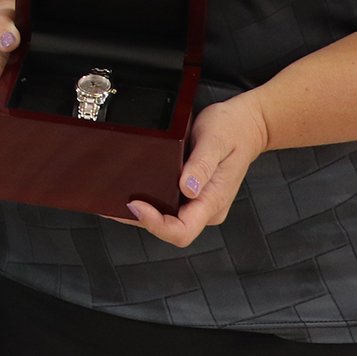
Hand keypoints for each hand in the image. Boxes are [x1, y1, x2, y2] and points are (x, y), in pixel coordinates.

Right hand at [0, 0, 18, 147]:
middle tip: (4, 160)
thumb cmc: (2, 14)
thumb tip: (10, 40)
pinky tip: (30, 135)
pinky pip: (15, 104)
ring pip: (4, 111)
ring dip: (7, 130)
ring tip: (16, 157)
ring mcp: (4, 85)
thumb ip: (4, 25)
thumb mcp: (2, 14)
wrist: (1, 13)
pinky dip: (20, 120)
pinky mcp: (14, 85)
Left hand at [109, 94, 270, 247]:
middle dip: (138, 219)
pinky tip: (129, 191)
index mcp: (213, 201)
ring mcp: (199, 204)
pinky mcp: (192, 195)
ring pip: (165, 220)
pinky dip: (147, 202)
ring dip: (139, 213)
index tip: (135, 204)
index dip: (155, 224)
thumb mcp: (215, 141)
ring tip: (111, 197)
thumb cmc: (232, 130)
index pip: (182, 230)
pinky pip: (167, 206)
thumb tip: (187, 188)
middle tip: (109, 201)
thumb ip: (202, 166)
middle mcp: (206, 209)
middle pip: (168, 228)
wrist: (246, 125)